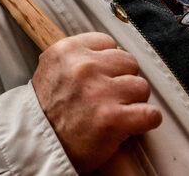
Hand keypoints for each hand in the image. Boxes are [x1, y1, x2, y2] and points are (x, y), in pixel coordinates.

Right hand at [32, 32, 161, 172]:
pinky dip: (146, 121)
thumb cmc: (47, 110)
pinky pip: (150, 113)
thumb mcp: (51, 68)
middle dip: (122, 79)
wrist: (37, 145)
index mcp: (67, 51)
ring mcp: (100, 92)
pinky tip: (131, 124)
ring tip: (117, 111)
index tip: (101, 77)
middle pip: (128, 62)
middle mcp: (84, 67)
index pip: (107, 43)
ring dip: (134, 101)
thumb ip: (77, 55)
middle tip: (109, 96)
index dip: (107, 63)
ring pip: (141, 87)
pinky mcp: (114, 119)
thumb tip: (113, 50)